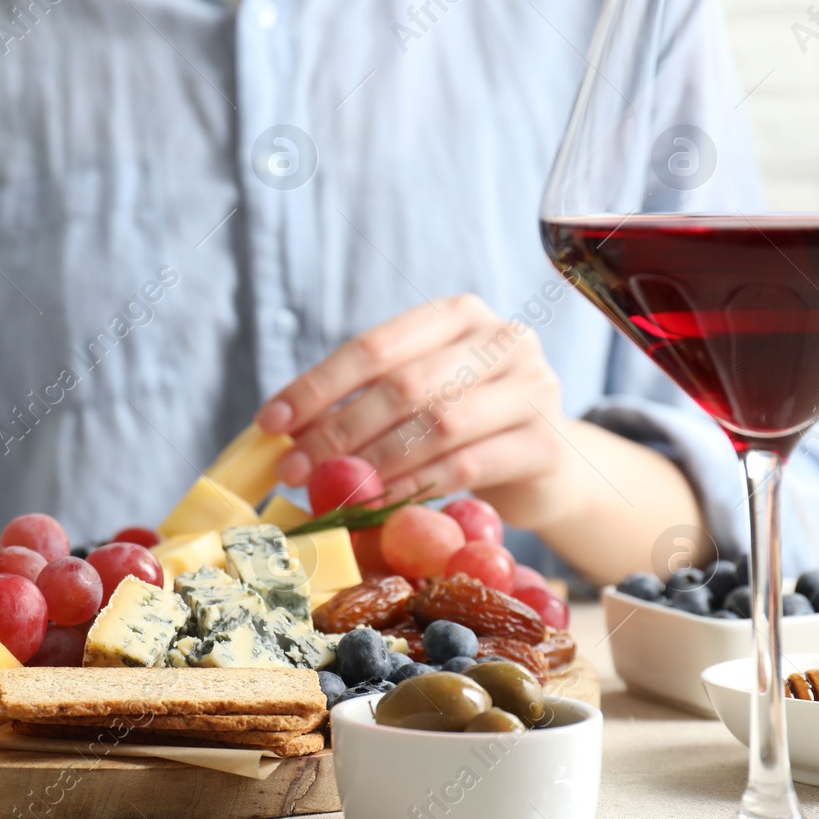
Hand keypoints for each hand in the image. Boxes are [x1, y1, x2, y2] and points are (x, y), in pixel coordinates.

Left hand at [256, 295, 577, 527]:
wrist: (546, 465)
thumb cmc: (465, 424)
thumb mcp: (415, 399)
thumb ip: (361, 403)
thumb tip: (283, 433)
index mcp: (458, 315)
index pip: (375, 346)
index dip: (317, 386)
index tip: (271, 423)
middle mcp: (503, 339)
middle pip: (404, 384)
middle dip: (339, 430)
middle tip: (293, 467)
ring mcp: (533, 388)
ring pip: (437, 425)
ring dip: (373, 462)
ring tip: (331, 490)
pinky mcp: (545, 444)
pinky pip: (467, 466)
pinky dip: (415, 487)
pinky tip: (378, 504)